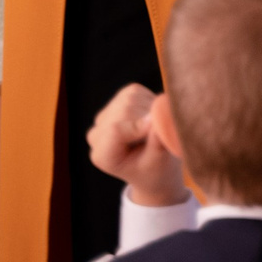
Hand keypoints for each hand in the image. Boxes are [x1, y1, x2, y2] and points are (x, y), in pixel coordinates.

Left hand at [88, 84, 187, 207]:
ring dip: (150, 109)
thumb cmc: (155, 170)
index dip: (140, 124)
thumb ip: (156, 142)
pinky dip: (148, 101)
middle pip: (125, 111)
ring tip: (155, 129)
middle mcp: (98, 134)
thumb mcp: (158, 163)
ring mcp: (105, 116)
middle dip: (149, 117)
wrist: (152, 169)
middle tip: (163, 133)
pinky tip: (150, 118)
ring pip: (130, 98)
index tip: (161, 126)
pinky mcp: (116, 101)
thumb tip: (157, 117)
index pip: (116, 130)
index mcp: (103, 155)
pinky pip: (135, 92)